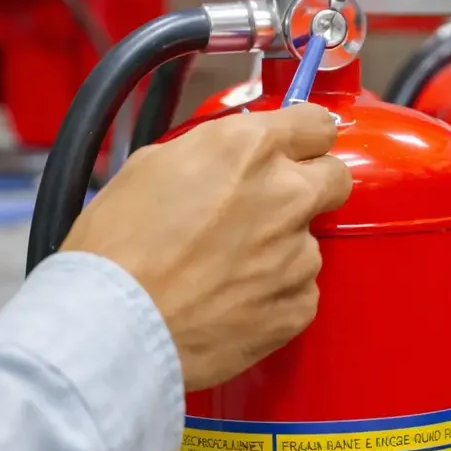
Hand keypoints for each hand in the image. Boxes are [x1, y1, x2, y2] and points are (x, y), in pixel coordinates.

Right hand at [61, 103, 351, 389]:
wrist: (114, 326)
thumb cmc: (116, 247)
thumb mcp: (150, 165)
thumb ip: (209, 152)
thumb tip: (229, 158)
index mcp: (249, 149)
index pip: (317, 123)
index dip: (303, 138)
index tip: (296, 148)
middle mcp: (286, 195)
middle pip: (335, 178)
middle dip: (310, 187)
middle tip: (267, 208)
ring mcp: (297, 255)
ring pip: (311, 242)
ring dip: (282, 250)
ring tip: (227, 270)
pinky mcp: (298, 307)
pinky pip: (301, 292)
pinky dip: (275, 295)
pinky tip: (233, 302)